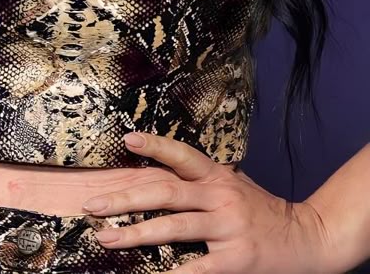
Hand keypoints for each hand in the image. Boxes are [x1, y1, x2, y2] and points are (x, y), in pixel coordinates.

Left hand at [81, 131, 337, 273]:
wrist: (308, 238)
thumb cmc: (262, 212)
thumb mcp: (234, 186)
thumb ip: (202, 182)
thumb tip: (161, 174)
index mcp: (218, 176)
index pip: (181, 155)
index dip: (155, 146)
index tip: (127, 140)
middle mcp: (220, 196)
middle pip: (164, 192)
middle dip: (125, 198)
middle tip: (92, 205)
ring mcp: (227, 227)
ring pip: (172, 227)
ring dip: (134, 233)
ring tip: (105, 238)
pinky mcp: (234, 259)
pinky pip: (196, 268)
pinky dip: (170, 273)